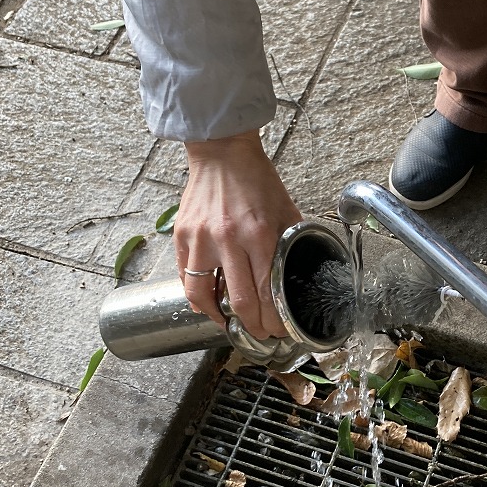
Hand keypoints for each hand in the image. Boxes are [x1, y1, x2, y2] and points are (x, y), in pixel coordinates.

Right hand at [175, 130, 301, 339]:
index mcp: (259, 234)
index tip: (279, 330)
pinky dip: (197, 297)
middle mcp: (228, 240)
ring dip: (218, 317)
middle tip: (260, 333)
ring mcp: (201, 239)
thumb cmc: (256, 180)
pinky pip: (186, 279)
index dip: (274, 319)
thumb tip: (304, 272)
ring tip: (230, 323)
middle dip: (252, 326)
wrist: (222, 153)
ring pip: (203, 297)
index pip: (266, 292)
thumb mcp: (285, 208)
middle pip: (238, 302)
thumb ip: (294, 241)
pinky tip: (208, 302)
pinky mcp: (182, 236)